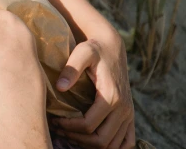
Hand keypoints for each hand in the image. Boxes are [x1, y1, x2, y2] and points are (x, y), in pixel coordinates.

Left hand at [53, 34, 135, 148]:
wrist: (112, 46)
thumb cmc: (95, 48)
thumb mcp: (82, 52)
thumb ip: (71, 68)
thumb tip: (60, 87)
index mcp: (112, 96)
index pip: (88, 125)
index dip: (69, 127)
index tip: (55, 120)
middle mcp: (123, 108)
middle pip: (100, 140)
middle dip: (77, 138)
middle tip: (59, 129)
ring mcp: (128, 114)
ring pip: (112, 145)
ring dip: (90, 145)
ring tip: (70, 134)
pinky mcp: (130, 115)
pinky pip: (127, 143)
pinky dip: (112, 147)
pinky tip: (92, 141)